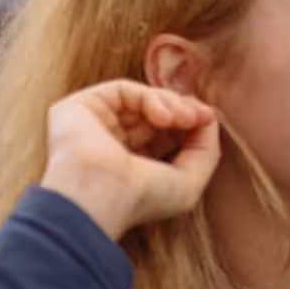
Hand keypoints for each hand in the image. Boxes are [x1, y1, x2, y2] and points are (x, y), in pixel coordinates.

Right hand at [39, 81, 220, 240]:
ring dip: (172, 103)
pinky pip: (123, 90)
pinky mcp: (79, 107)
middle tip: (201, 116)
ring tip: (185, 118)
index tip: (208, 120)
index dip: (190, 123)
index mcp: (130, 165)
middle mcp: (109, 144)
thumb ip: (206, 150)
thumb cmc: (141, 198)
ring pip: (141, 99)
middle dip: (183, 110)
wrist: (102, 195)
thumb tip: (210, 118)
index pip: (164, 133)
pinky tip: (164, 117)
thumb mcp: (189, 182)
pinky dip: (150, 97)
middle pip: (154, 113)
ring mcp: (93, 125)